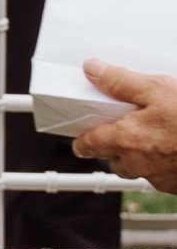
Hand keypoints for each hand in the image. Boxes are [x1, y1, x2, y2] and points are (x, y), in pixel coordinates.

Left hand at [75, 62, 176, 186]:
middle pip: (114, 160)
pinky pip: (161, 175)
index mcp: (126, 140)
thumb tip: (93, 70)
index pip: (88, 145)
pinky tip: (175, 145)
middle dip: (115, 147)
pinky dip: (164, 162)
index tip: (81, 137)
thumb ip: (121, 81)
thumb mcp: (158, 88)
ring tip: (157, 134)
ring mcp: (160, 178)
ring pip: (139, 169)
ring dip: (141, 156)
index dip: (82, 140)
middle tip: (127, 127)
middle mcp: (139, 164)